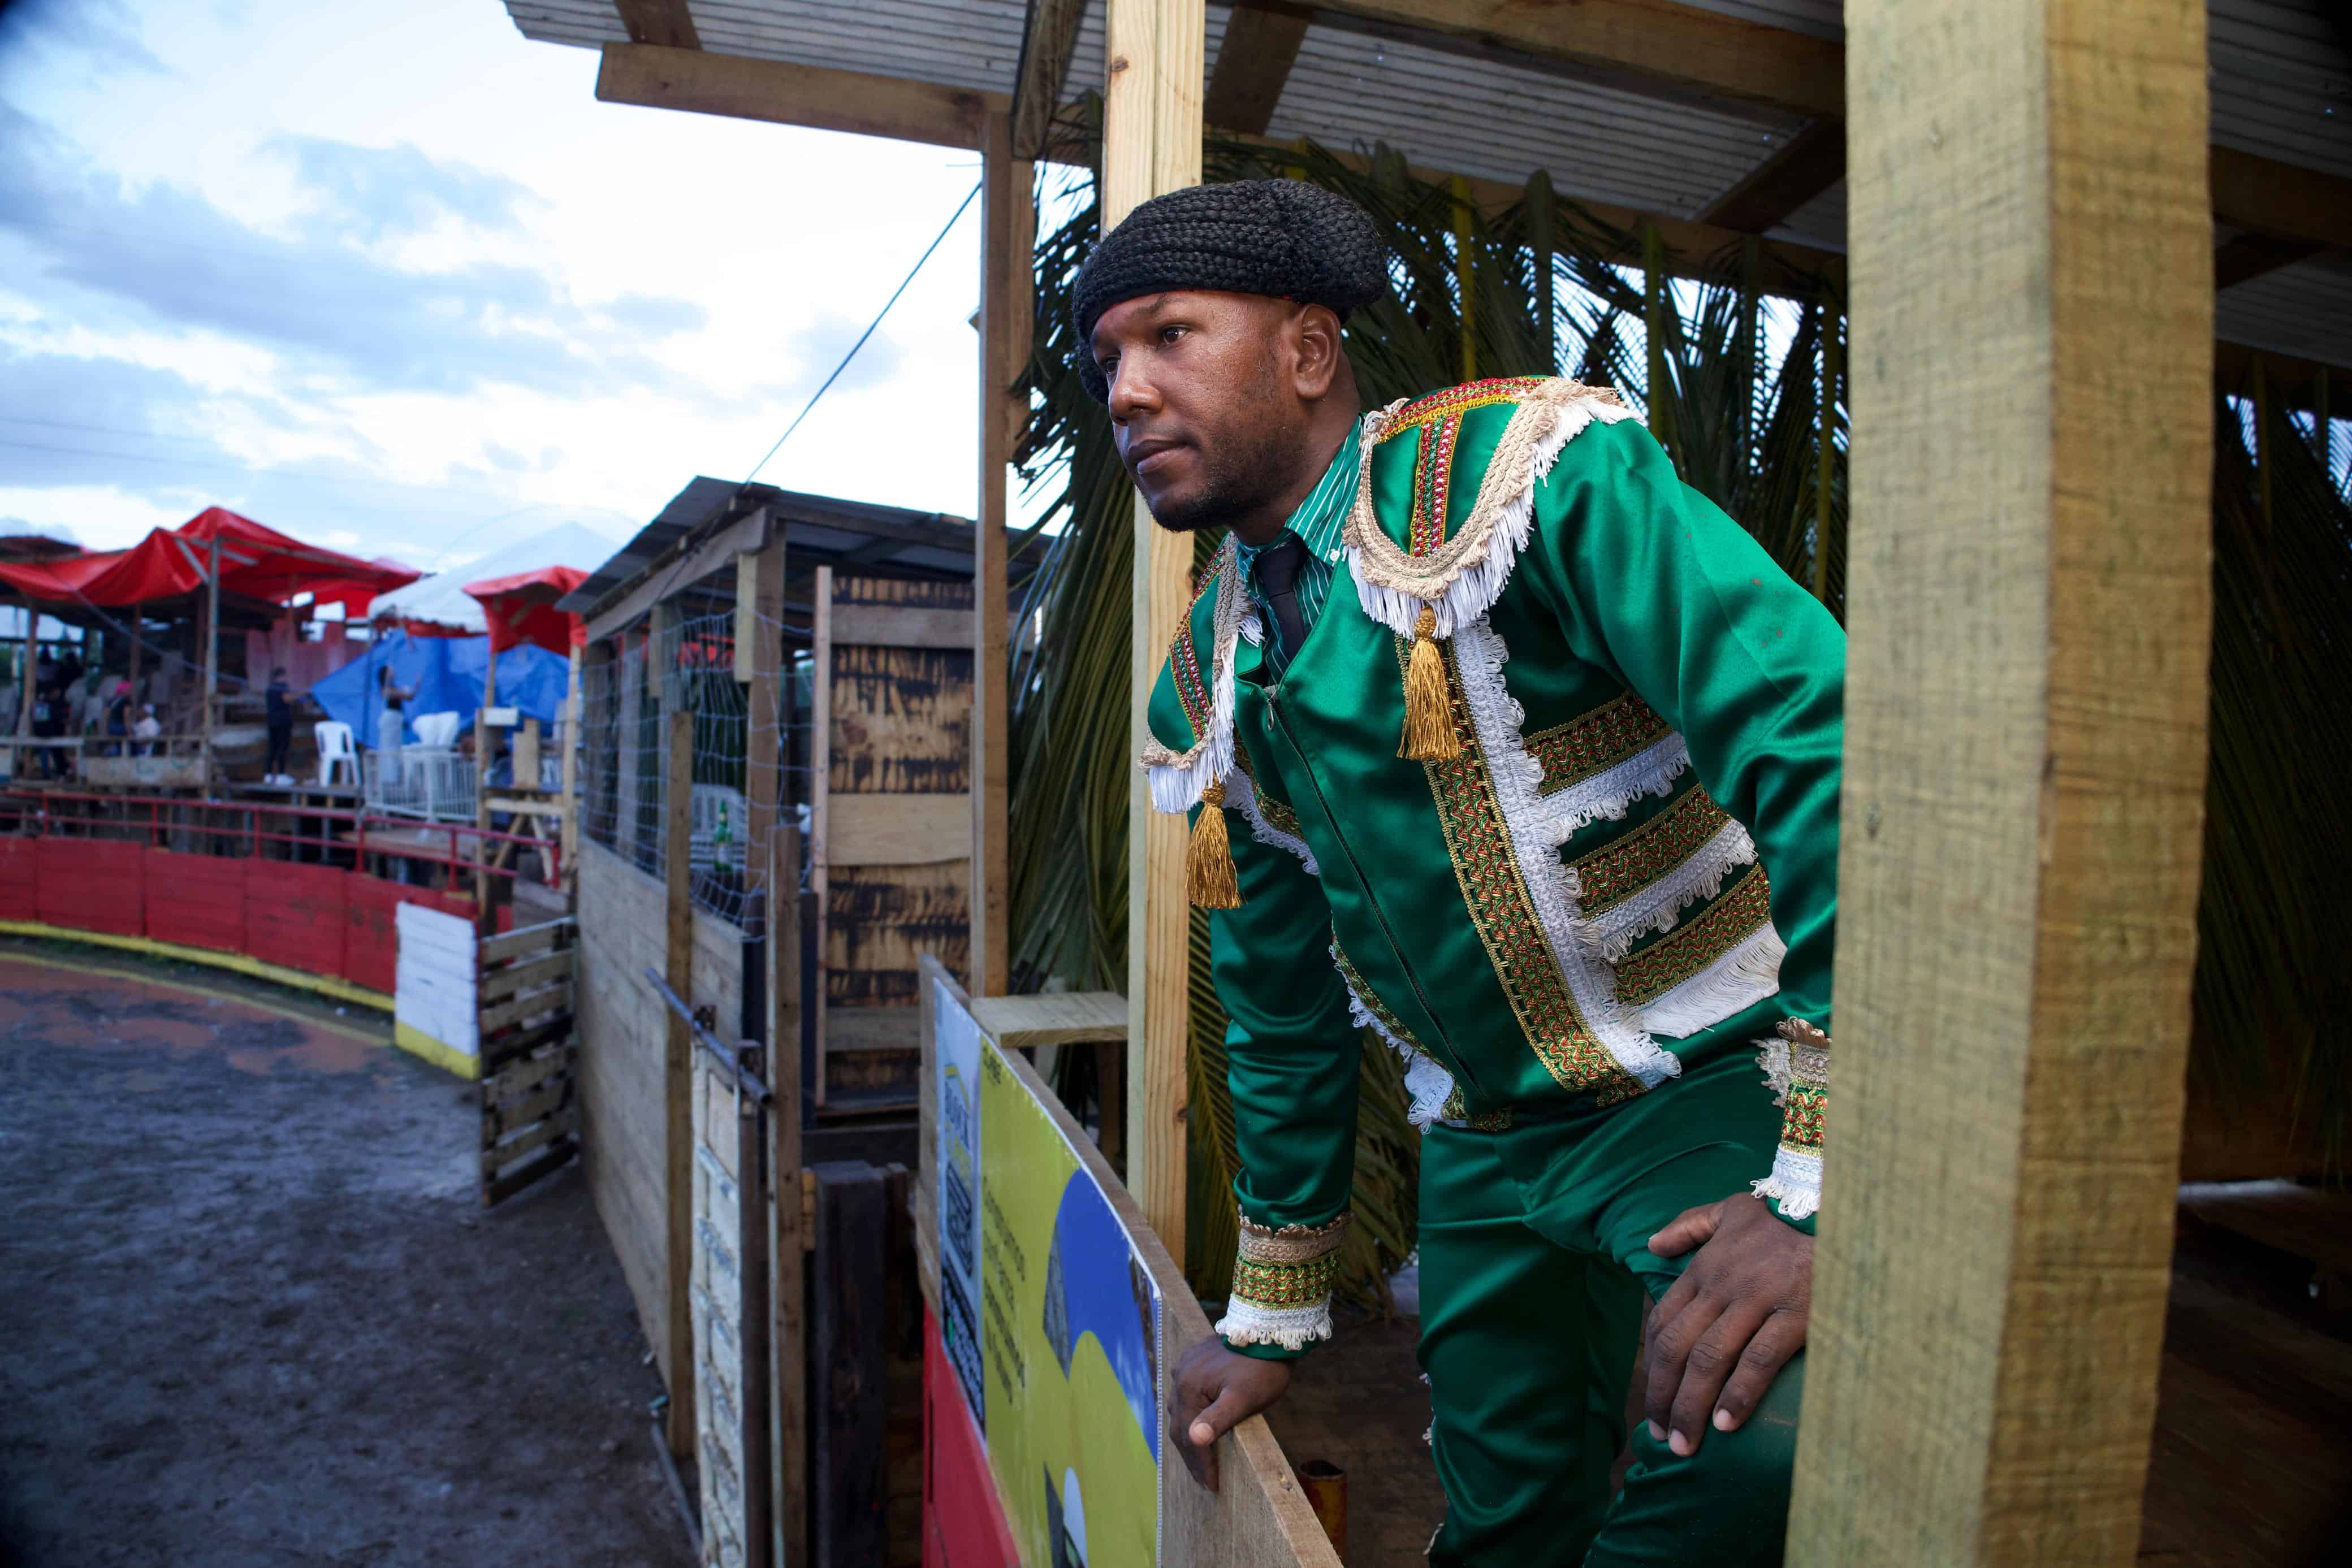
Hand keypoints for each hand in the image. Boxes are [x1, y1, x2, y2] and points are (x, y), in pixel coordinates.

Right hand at [1167, 1336, 1292, 1490]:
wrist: (1270, 1333)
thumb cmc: (1261, 1370)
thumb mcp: (1244, 1399)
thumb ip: (1219, 1419)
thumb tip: (1195, 1439)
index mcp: (1189, 1388)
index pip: (1191, 1437)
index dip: (1202, 1465)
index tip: (1212, 1486)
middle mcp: (1180, 1376)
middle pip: (1181, 1427)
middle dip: (1193, 1456)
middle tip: (1205, 1480)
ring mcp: (1184, 1367)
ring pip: (1181, 1412)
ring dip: (1190, 1437)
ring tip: (1201, 1459)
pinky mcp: (1193, 1361)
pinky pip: (1186, 1395)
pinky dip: (1192, 1416)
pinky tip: (1199, 1425)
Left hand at [1642, 1193, 1810, 1456]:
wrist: (1835, 1212)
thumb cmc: (1781, 1218)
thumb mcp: (1728, 1210)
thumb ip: (1689, 1226)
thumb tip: (1652, 1244)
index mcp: (1704, 1269)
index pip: (1663, 1322)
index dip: (1652, 1365)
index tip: (1650, 1397)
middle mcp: (1721, 1288)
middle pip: (1678, 1348)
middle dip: (1663, 1395)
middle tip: (1659, 1434)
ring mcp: (1756, 1302)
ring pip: (1709, 1359)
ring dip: (1691, 1405)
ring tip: (1683, 1444)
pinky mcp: (1794, 1316)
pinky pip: (1758, 1360)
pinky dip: (1739, 1394)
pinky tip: (1726, 1424)